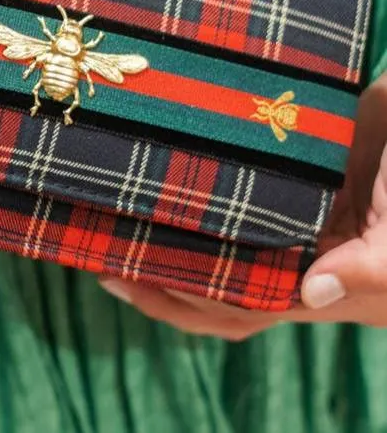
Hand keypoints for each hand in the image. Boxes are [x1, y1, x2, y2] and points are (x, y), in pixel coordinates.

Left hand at [99, 75, 386, 338]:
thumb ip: (371, 271)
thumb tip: (308, 296)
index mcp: (324, 279)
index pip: (237, 303)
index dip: (179, 300)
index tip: (121, 275)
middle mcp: (300, 245)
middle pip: (216, 268)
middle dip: (156, 266)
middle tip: (94, 240)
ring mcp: (296, 199)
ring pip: (220, 219)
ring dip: (170, 217)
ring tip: (113, 199)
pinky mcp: (297, 155)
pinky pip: (236, 169)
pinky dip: (199, 169)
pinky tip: (163, 150)